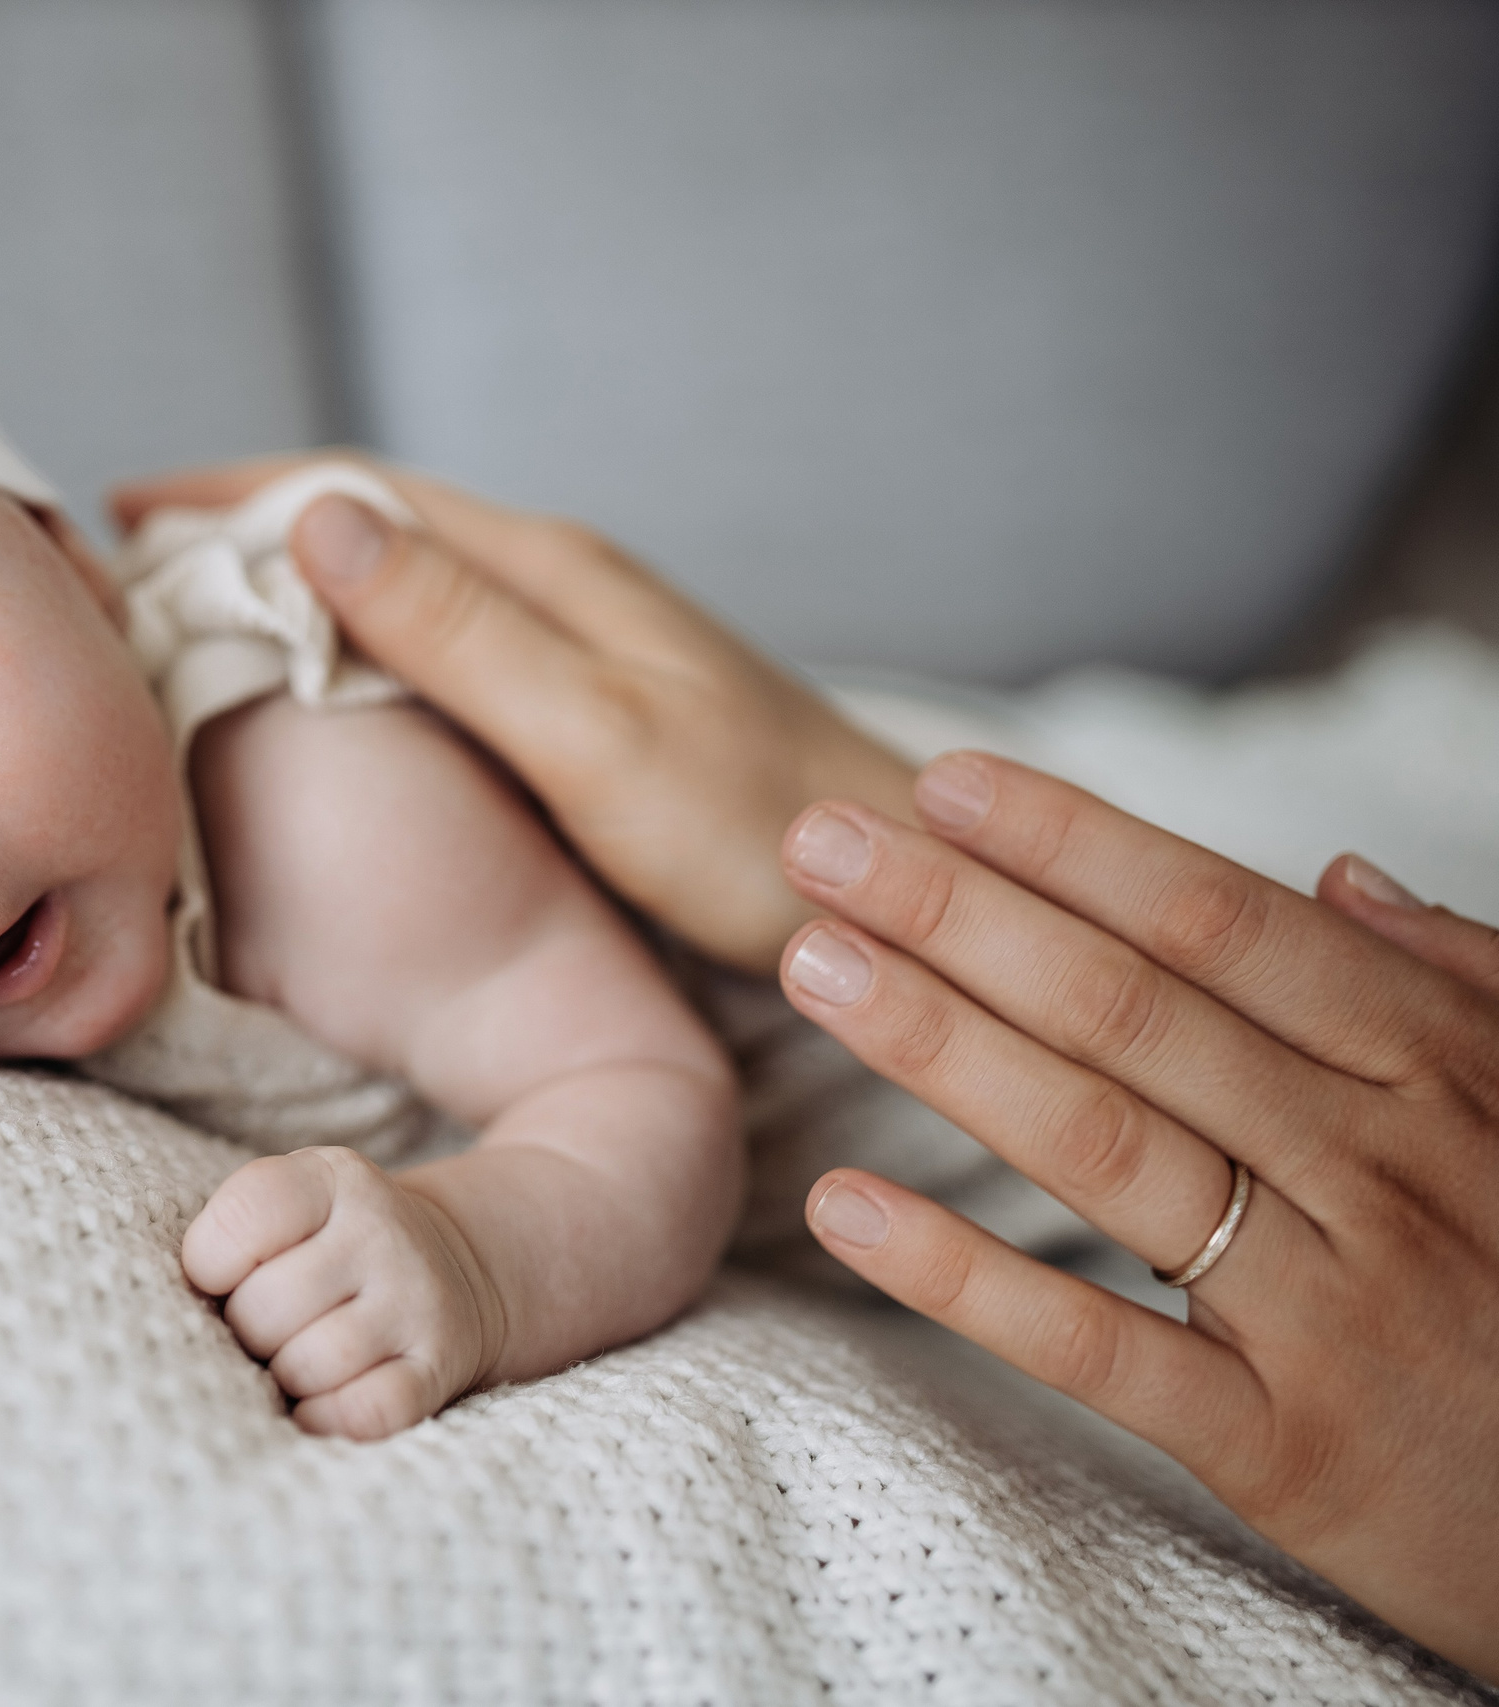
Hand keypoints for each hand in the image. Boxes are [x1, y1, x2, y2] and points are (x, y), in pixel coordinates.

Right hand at [110, 455, 917, 972]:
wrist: (900, 885)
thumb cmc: (754, 829)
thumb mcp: (593, 734)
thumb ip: (460, 630)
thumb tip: (317, 519)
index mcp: (547, 571)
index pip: (359, 493)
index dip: (237, 494)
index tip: (123, 511)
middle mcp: (562, 582)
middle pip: (378, 523)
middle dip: (251, 526)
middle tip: (135, 560)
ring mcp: (585, 638)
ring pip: (412, 580)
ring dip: (305, 581)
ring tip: (208, 613)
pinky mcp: (598, 699)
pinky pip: (450, 641)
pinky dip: (367, 643)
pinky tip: (343, 690)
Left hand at [180, 1146, 505, 1440]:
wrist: (452, 1264)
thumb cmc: (330, 1243)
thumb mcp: (292, 1203)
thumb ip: (233, 1233)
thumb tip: (186, 1320)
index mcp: (333, 1177)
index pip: (242, 1218)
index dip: (209, 1262)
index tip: (223, 1275)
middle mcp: (382, 1231)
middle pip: (264, 1308)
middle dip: (246, 1330)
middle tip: (266, 1326)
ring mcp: (416, 1299)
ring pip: (306, 1366)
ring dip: (283, 1378)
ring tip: (293, 1358)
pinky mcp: (438, 1364)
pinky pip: (363, 1413)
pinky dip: (325, 1419)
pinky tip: (316, 1404)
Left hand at [780, 752, 1498, 1677]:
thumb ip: (1455, 987)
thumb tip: (1335, 876)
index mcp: (1436, 1072)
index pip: (1220, 924)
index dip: (1072, 845)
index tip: (942, 783)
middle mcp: (1376, 1168)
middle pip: (1132, 1012)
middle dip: (962, 914)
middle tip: (816, 841)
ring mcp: (1324, 1308)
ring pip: (1102, 1146)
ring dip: (942, 1044)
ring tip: (811, 964)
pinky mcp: (1280, 1445)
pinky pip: (1096, 1346)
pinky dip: (962, 1275)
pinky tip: (841, 1208)